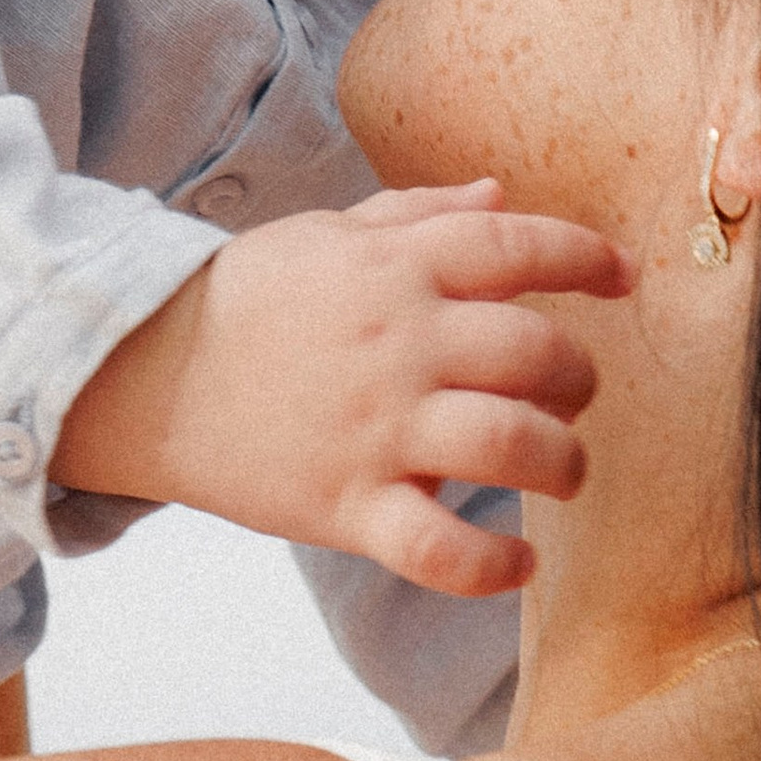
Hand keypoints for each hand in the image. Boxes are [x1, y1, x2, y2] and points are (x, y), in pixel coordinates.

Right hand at [51, 181, 634, 593]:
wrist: (138, 371)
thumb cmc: (245, 302)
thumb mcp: (327, 235)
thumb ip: (420, 214)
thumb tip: (501, 194)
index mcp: (395, 268)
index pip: (519, 247)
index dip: (586, 259)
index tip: (621, 279)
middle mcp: (398, 344)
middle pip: (537, 353)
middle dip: (579, 378)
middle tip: (571, 395)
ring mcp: (375, 429)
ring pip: (512, 446)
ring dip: (562, 462)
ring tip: (560, 471)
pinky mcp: (346, 506)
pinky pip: (441, 550)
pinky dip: (494, 567)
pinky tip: (519, 562)